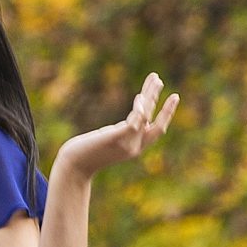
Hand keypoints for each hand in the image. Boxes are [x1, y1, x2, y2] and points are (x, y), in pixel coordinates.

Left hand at [53, 73, 179, 178]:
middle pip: (157, 125)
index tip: (173, 98)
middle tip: (168, 87)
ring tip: (155, 79)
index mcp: (134, 147)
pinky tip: (140, 96)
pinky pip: (134, 122)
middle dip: (165, 105)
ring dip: (152, 96)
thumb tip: (133, 120)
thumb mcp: (109, 140)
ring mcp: (127, 144)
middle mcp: (134, 147)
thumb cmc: (86, 154)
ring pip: (146, 117)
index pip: (156, 130)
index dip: (166, 115)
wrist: (73, 167)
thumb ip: (122, 131)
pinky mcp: (116, 139)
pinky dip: (139, 108)